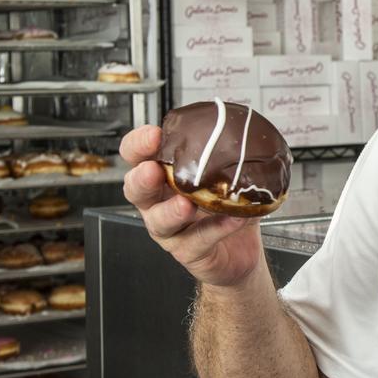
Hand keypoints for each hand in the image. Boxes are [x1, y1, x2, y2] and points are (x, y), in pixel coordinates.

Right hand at [120, 125, 263, 287]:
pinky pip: (198, 240)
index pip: (137, 157)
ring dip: (171, 210)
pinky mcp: (188, 251)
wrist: (241, 251)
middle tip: (154, 170)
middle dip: (142, 178)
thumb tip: (240, 125)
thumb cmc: (227, 207)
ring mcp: (170, 230)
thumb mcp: (226, 175)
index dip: (138, 145)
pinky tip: (232, 219)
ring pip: (159, 220)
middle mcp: (159, 203)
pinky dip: (216, 228)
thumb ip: (225, 153)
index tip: (153, 135)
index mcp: (163, 176)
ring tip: (187, 202)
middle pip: (136, 189)